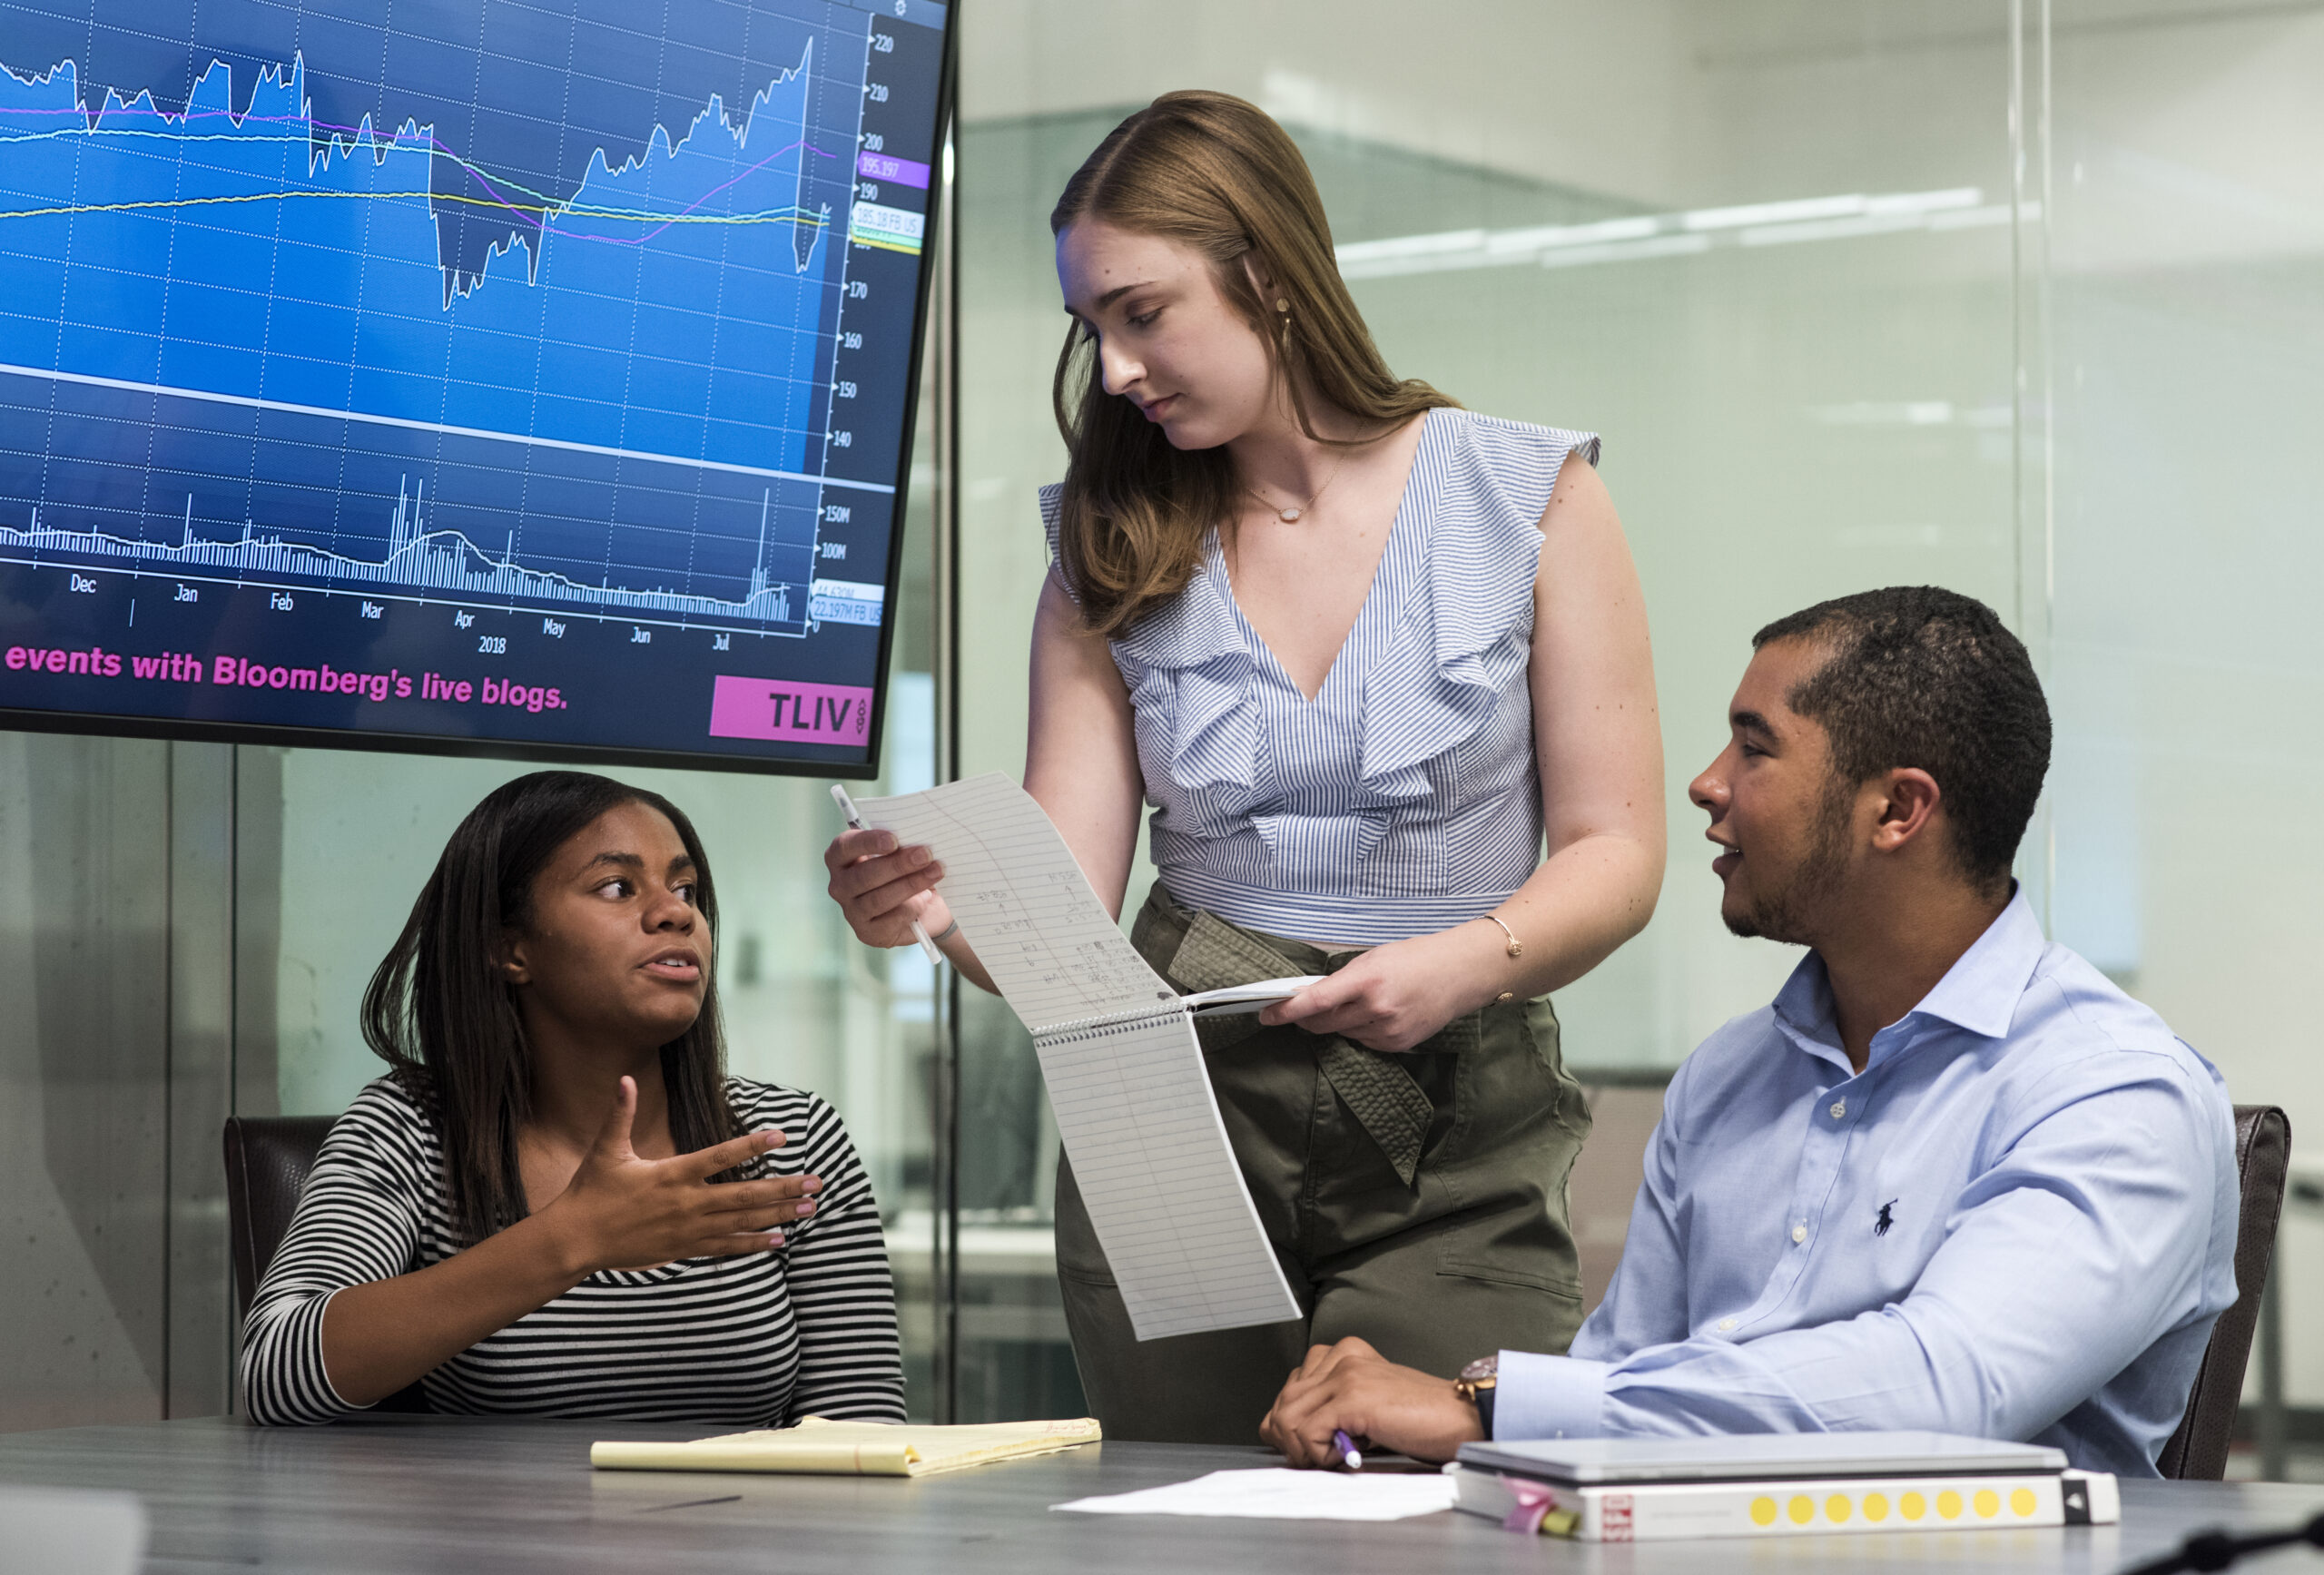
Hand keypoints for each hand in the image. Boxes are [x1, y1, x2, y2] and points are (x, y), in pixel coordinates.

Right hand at [538, 1078, 820, 1274]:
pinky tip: (779, 1240)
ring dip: (778, 1214)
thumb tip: (623, 1078)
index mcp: (672, 1174)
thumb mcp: (606, 1149)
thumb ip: (621, 1113)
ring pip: (742, 1222)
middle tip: (816, 1183)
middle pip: (745, 1195)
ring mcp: (688, 1229)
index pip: (721, 1156)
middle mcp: (687, 1203)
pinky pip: (727, 1247)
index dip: (753, 1145)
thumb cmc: (590, 1192)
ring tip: (809, 1208)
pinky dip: (754, 1243)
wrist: (575, 1240)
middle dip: (783, 1188)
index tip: (782, 1136)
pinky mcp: (684, 1249)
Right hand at [823, 827, 949, 949]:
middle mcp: (840, 886)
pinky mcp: (867, 933)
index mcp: (841, 858)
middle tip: (925, 855)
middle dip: (898, 864)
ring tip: (935, 872)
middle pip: (864, 875)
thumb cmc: (909, 869)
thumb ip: (902, 843)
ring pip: (878, 899)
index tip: (894, 840)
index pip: (844, 847)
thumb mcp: (904, 851)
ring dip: (910, 884)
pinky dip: (911, 908)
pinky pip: (889, 921)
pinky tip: (925, 899)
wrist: (926, 906)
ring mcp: (852, 912)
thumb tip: (916, 840)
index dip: (868, 842)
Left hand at [1258, 927, 1498, 1051]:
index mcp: (1366, 979)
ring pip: (1342, 1034)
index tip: (1266, 1014)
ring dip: (1336, 1023)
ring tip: (1356, 1003)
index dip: (1286, 1011)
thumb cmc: (1416, 958)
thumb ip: (1342, 979)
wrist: (1460, 974)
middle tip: (1300, 1010)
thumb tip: (1310, 996)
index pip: (1314, 1001)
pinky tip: (1374, 1015)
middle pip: (1322, 1024)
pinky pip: (1363, 1042)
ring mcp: (1387, 1030)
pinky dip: (1359, 1031)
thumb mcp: (1373, 958)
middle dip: (1306, 1019)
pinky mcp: (1397, 1045)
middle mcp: (1375, 1009)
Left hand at [1260, 1337, 1484, 1466]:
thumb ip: (1329, 1409)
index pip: (1288, 1388)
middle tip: (1323, 1456)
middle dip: (1293, 1441)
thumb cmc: (1422, 1419)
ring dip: (1305, 1449)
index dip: (1293, 1425)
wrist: (1462, 1419)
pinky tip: (1348, 1455)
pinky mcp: (1353, 1397)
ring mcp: (1346, 1374)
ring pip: (1287, 1418)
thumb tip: (1285, 1433)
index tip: (1316, 1444)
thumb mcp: (1365, 1408)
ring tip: (1335, 1456)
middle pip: (1282, 1403)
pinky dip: (1320, 1455)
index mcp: (1344, 1353)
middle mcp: (1342, 1357)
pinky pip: (1307, 1433)